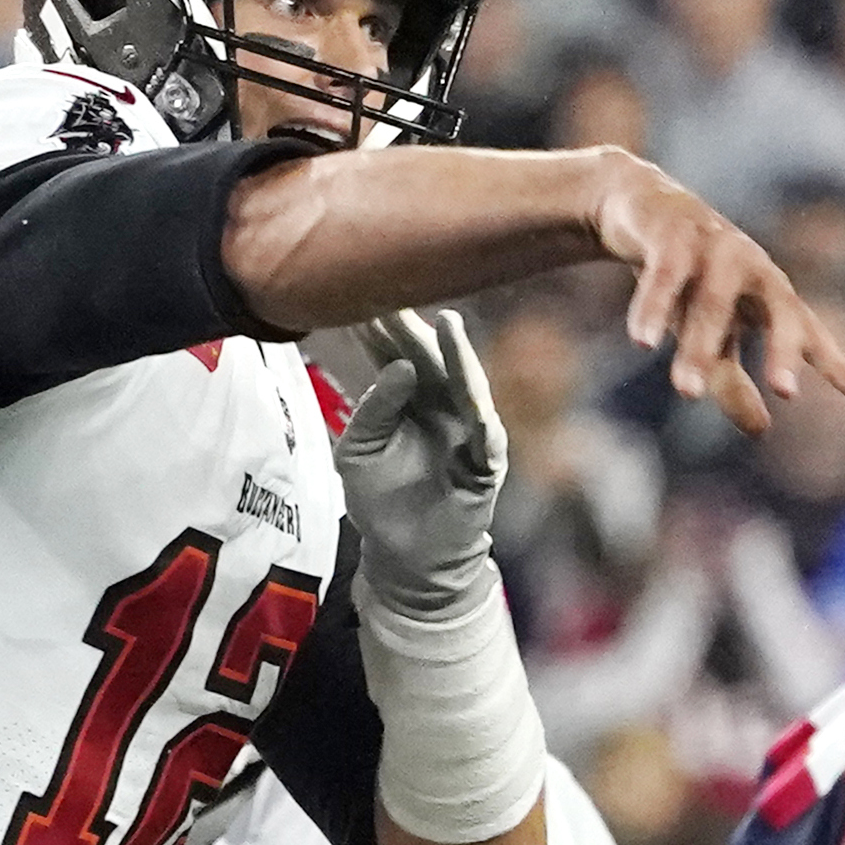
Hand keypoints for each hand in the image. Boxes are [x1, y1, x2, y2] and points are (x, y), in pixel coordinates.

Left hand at [338, 309, 508, 625]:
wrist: (405, 557)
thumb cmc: (381, 501)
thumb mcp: (357, 451)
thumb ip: (374, 409)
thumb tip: (402, 367)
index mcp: (407, 398)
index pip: (395, 352)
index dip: (381, 324)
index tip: (363, 287)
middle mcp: (440, 406)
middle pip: (430, 359)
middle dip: (416, 326)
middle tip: (400, 287)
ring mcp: (466, 433)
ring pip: (465, 387)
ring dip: (459, 357)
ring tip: (447, 323)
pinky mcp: (484, 466)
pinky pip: (486, 438)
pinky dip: (481, 417)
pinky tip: (474, 397)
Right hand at [589, 160, 844, 434]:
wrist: (641, 206)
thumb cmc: (689, 280)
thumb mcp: (713, 333)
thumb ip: (733, 380)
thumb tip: (762, 430)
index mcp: (772, 294)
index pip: (811, 334)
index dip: (840, 367)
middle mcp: (755, 268)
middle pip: (779, 311)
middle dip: (783, 350)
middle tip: (785, 391)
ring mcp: (717, 247)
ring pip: (713, 303)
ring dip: (699, 347)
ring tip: (688, 393)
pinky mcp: (673, 235)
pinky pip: (665, 276)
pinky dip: (654, 308)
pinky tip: (643, 342)